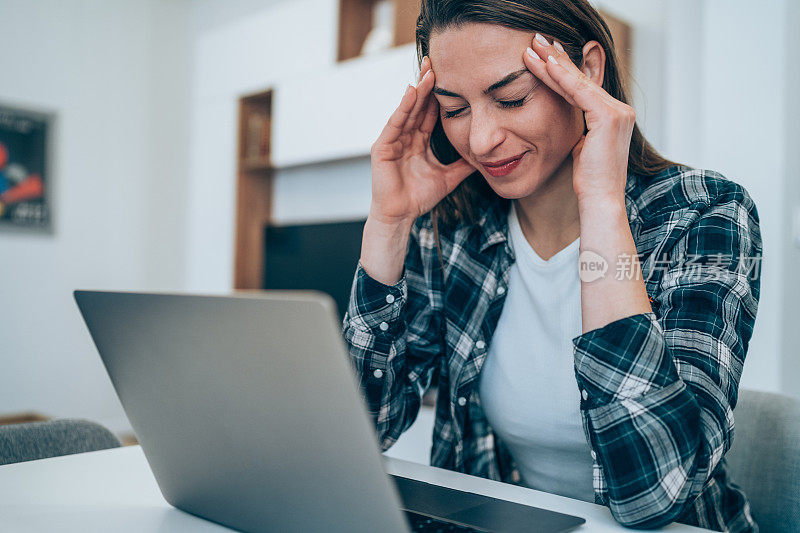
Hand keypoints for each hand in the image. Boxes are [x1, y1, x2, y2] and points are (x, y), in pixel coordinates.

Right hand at [369, 56, 475, 226]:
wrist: (401, 216)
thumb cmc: (419, 197)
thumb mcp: (449, 176)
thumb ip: (465, 164)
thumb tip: (488, 156)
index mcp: (419, 140)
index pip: (430, 111)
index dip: (440, 94)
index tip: (453, 75)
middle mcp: (405, 136)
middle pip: (418, 104)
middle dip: (428, 84)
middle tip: (438, 60)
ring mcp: (392, 140)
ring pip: (407, 109)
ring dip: (418, 90)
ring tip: (429, 71)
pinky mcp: (382, 147)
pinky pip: (395, 123)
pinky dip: (403, 108)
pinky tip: (412, 92)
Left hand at [523, 34, 634, 203]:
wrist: (601, 200)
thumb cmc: (589, 182)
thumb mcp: (582, 149)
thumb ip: (580, 132)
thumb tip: (568, 125)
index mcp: (614, 116)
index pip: (581, 88)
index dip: (561, 72)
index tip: (542, 57)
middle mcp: (621, 110)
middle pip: (581, 80)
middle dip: (556, 59)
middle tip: (536, 41)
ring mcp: (618, 112)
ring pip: (578, 82)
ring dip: (553, 63)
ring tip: (533, 46)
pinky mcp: (609, 117)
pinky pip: (579, 92)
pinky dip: (561, 77)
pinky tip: (545, 64)